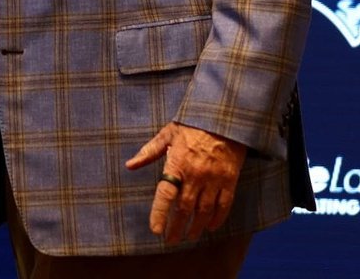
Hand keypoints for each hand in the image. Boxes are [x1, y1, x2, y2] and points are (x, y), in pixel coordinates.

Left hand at [125, 121, 246, 243]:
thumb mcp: (166, 135)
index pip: (165, 194)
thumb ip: (148, 152)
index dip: (160, 214)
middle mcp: (195, 175)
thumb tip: (130, 165)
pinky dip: (217, 218)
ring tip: (189, 237)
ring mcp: (214, 179)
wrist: (223, 119)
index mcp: (177, 163)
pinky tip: (210, 227)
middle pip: (185, 208)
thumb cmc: (191, 126)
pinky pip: (224, 204)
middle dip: (177, 227)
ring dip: (196, 226)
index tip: (156, 230)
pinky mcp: (229, 180)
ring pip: (204, 210)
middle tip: (171, 240)